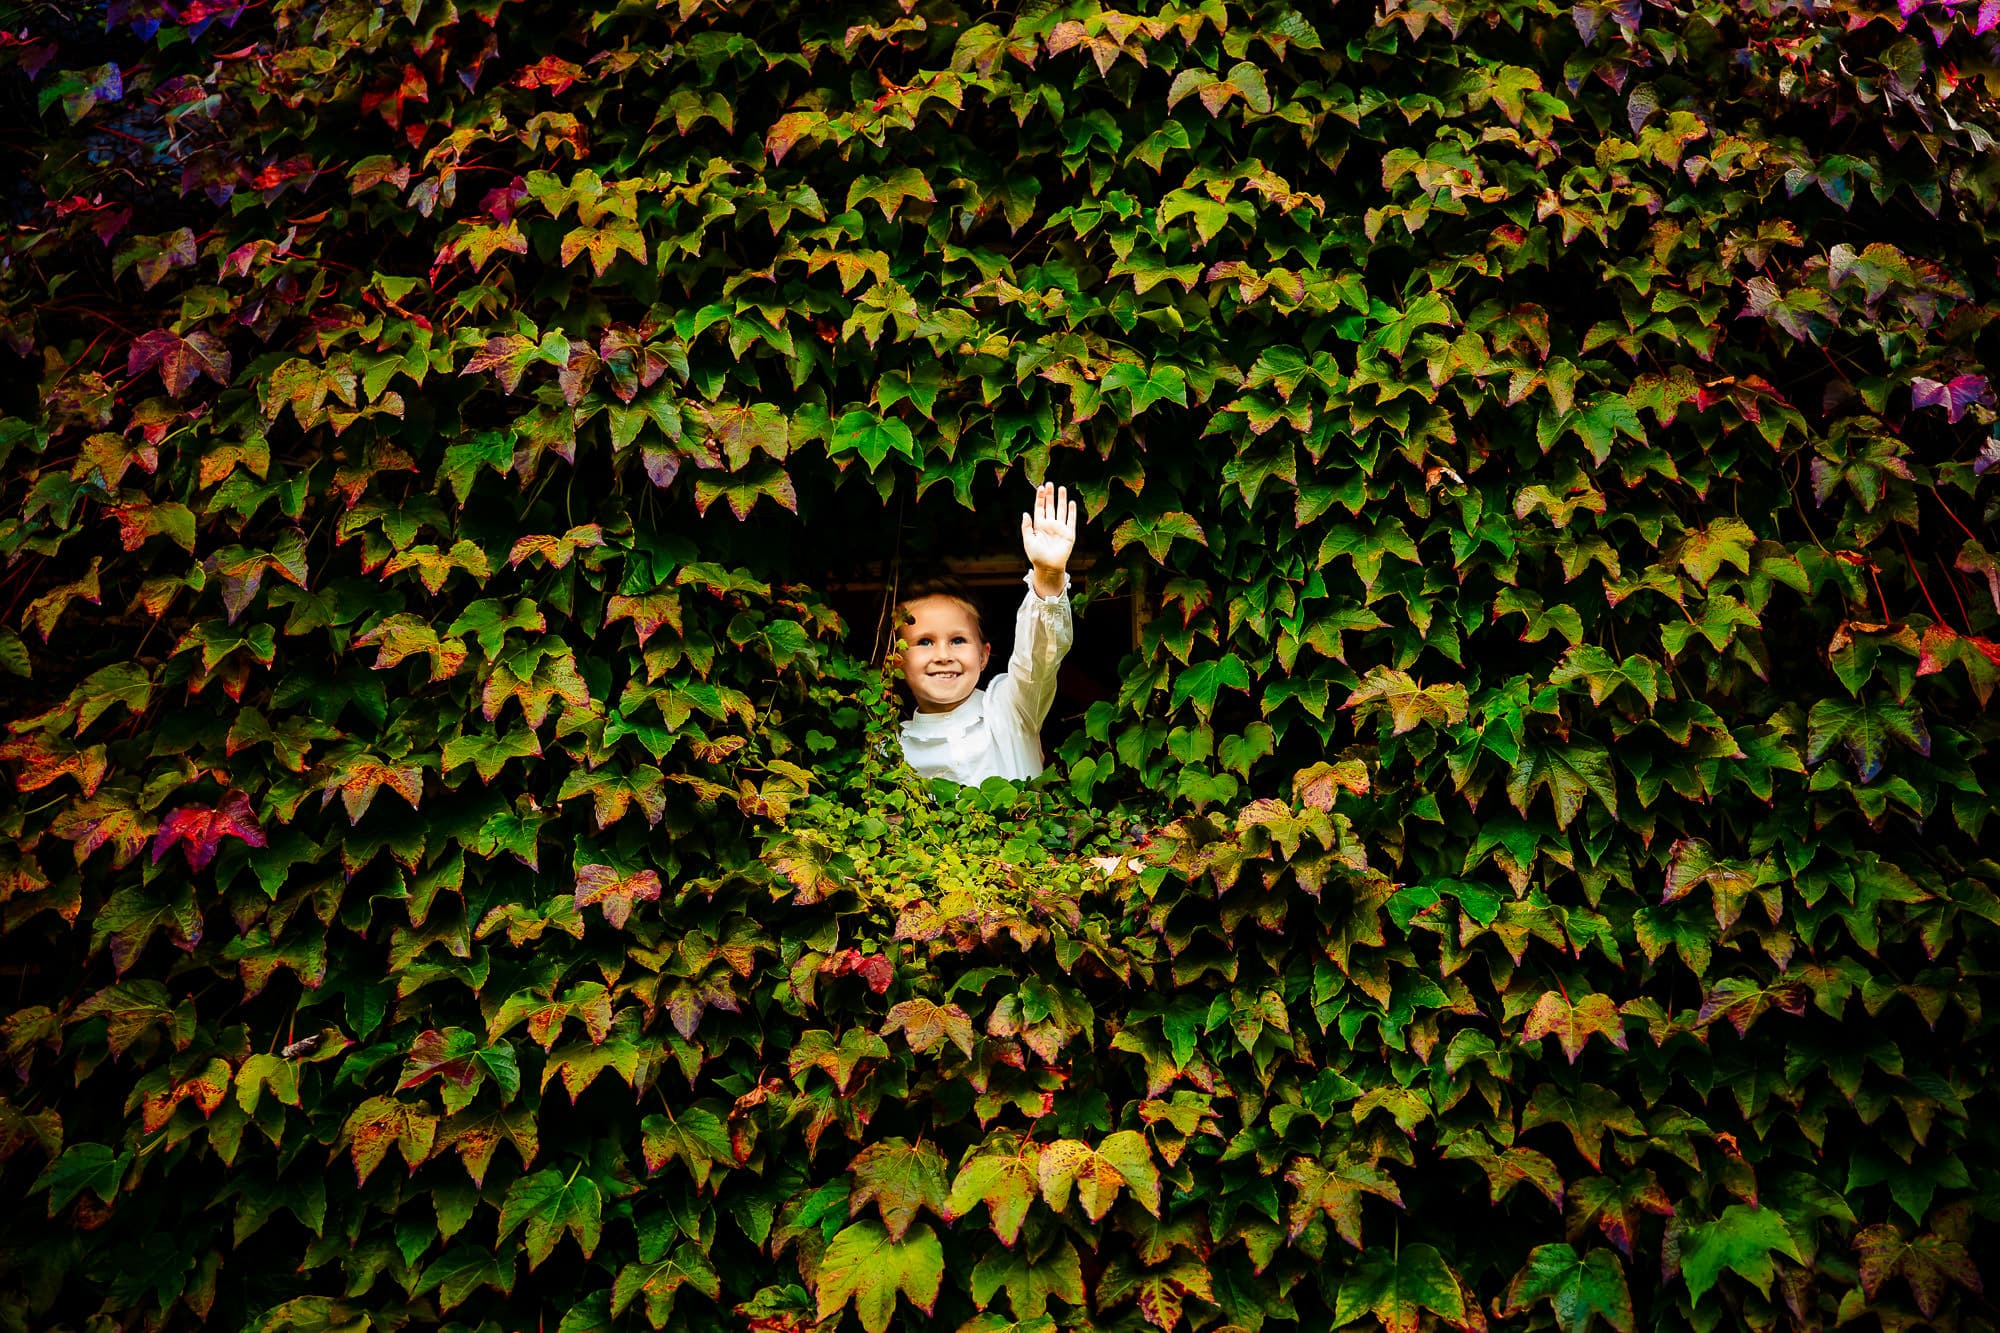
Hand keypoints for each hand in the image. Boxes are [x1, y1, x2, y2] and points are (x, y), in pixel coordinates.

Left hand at [1021, 482, 1077, 596]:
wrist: (1049, 567)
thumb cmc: (1037, 556)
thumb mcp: (1028, 541)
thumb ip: (1026, 527)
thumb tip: (1025, 513)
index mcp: (1039, 525)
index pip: (1040, 508)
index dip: (1040, 498)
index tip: (1040, 487)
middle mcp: (1050, 524)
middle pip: (1050, 506)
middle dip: (1050, 495)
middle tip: (1050, 483)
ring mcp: (1060, 528)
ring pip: (1061, 510)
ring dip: (1061, 500)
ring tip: (1061, 488)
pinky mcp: (1069, 533)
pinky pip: (1071, 520)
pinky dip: (1072, 511)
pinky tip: (1072, 502)